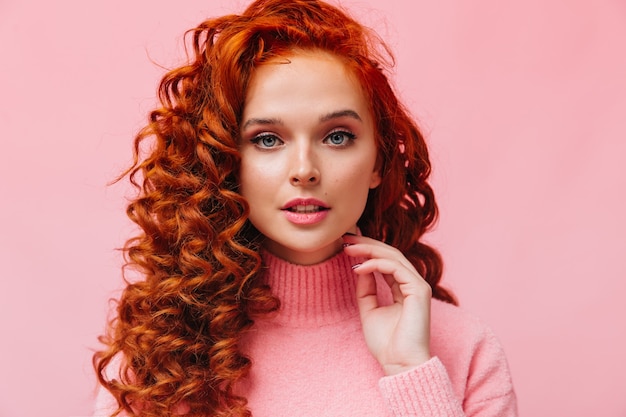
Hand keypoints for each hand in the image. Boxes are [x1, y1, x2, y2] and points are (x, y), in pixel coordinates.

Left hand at [342, 234, 431, 375]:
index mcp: (403, 288)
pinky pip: (396, 267)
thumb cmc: (386, 344)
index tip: (346, 246)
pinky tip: (358, 267)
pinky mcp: (419, 290)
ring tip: (348, 249)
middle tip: (345, 239)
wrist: (399, 364)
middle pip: (390, 254)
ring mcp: (418, 286)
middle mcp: (413, 284)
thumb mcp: (369, 311)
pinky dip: (375, 264)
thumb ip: (366, 290)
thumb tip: (360, 268)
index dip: (367, 251)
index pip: (386, 261)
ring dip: (368, 249)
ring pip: (393, 256)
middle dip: (366, 244)